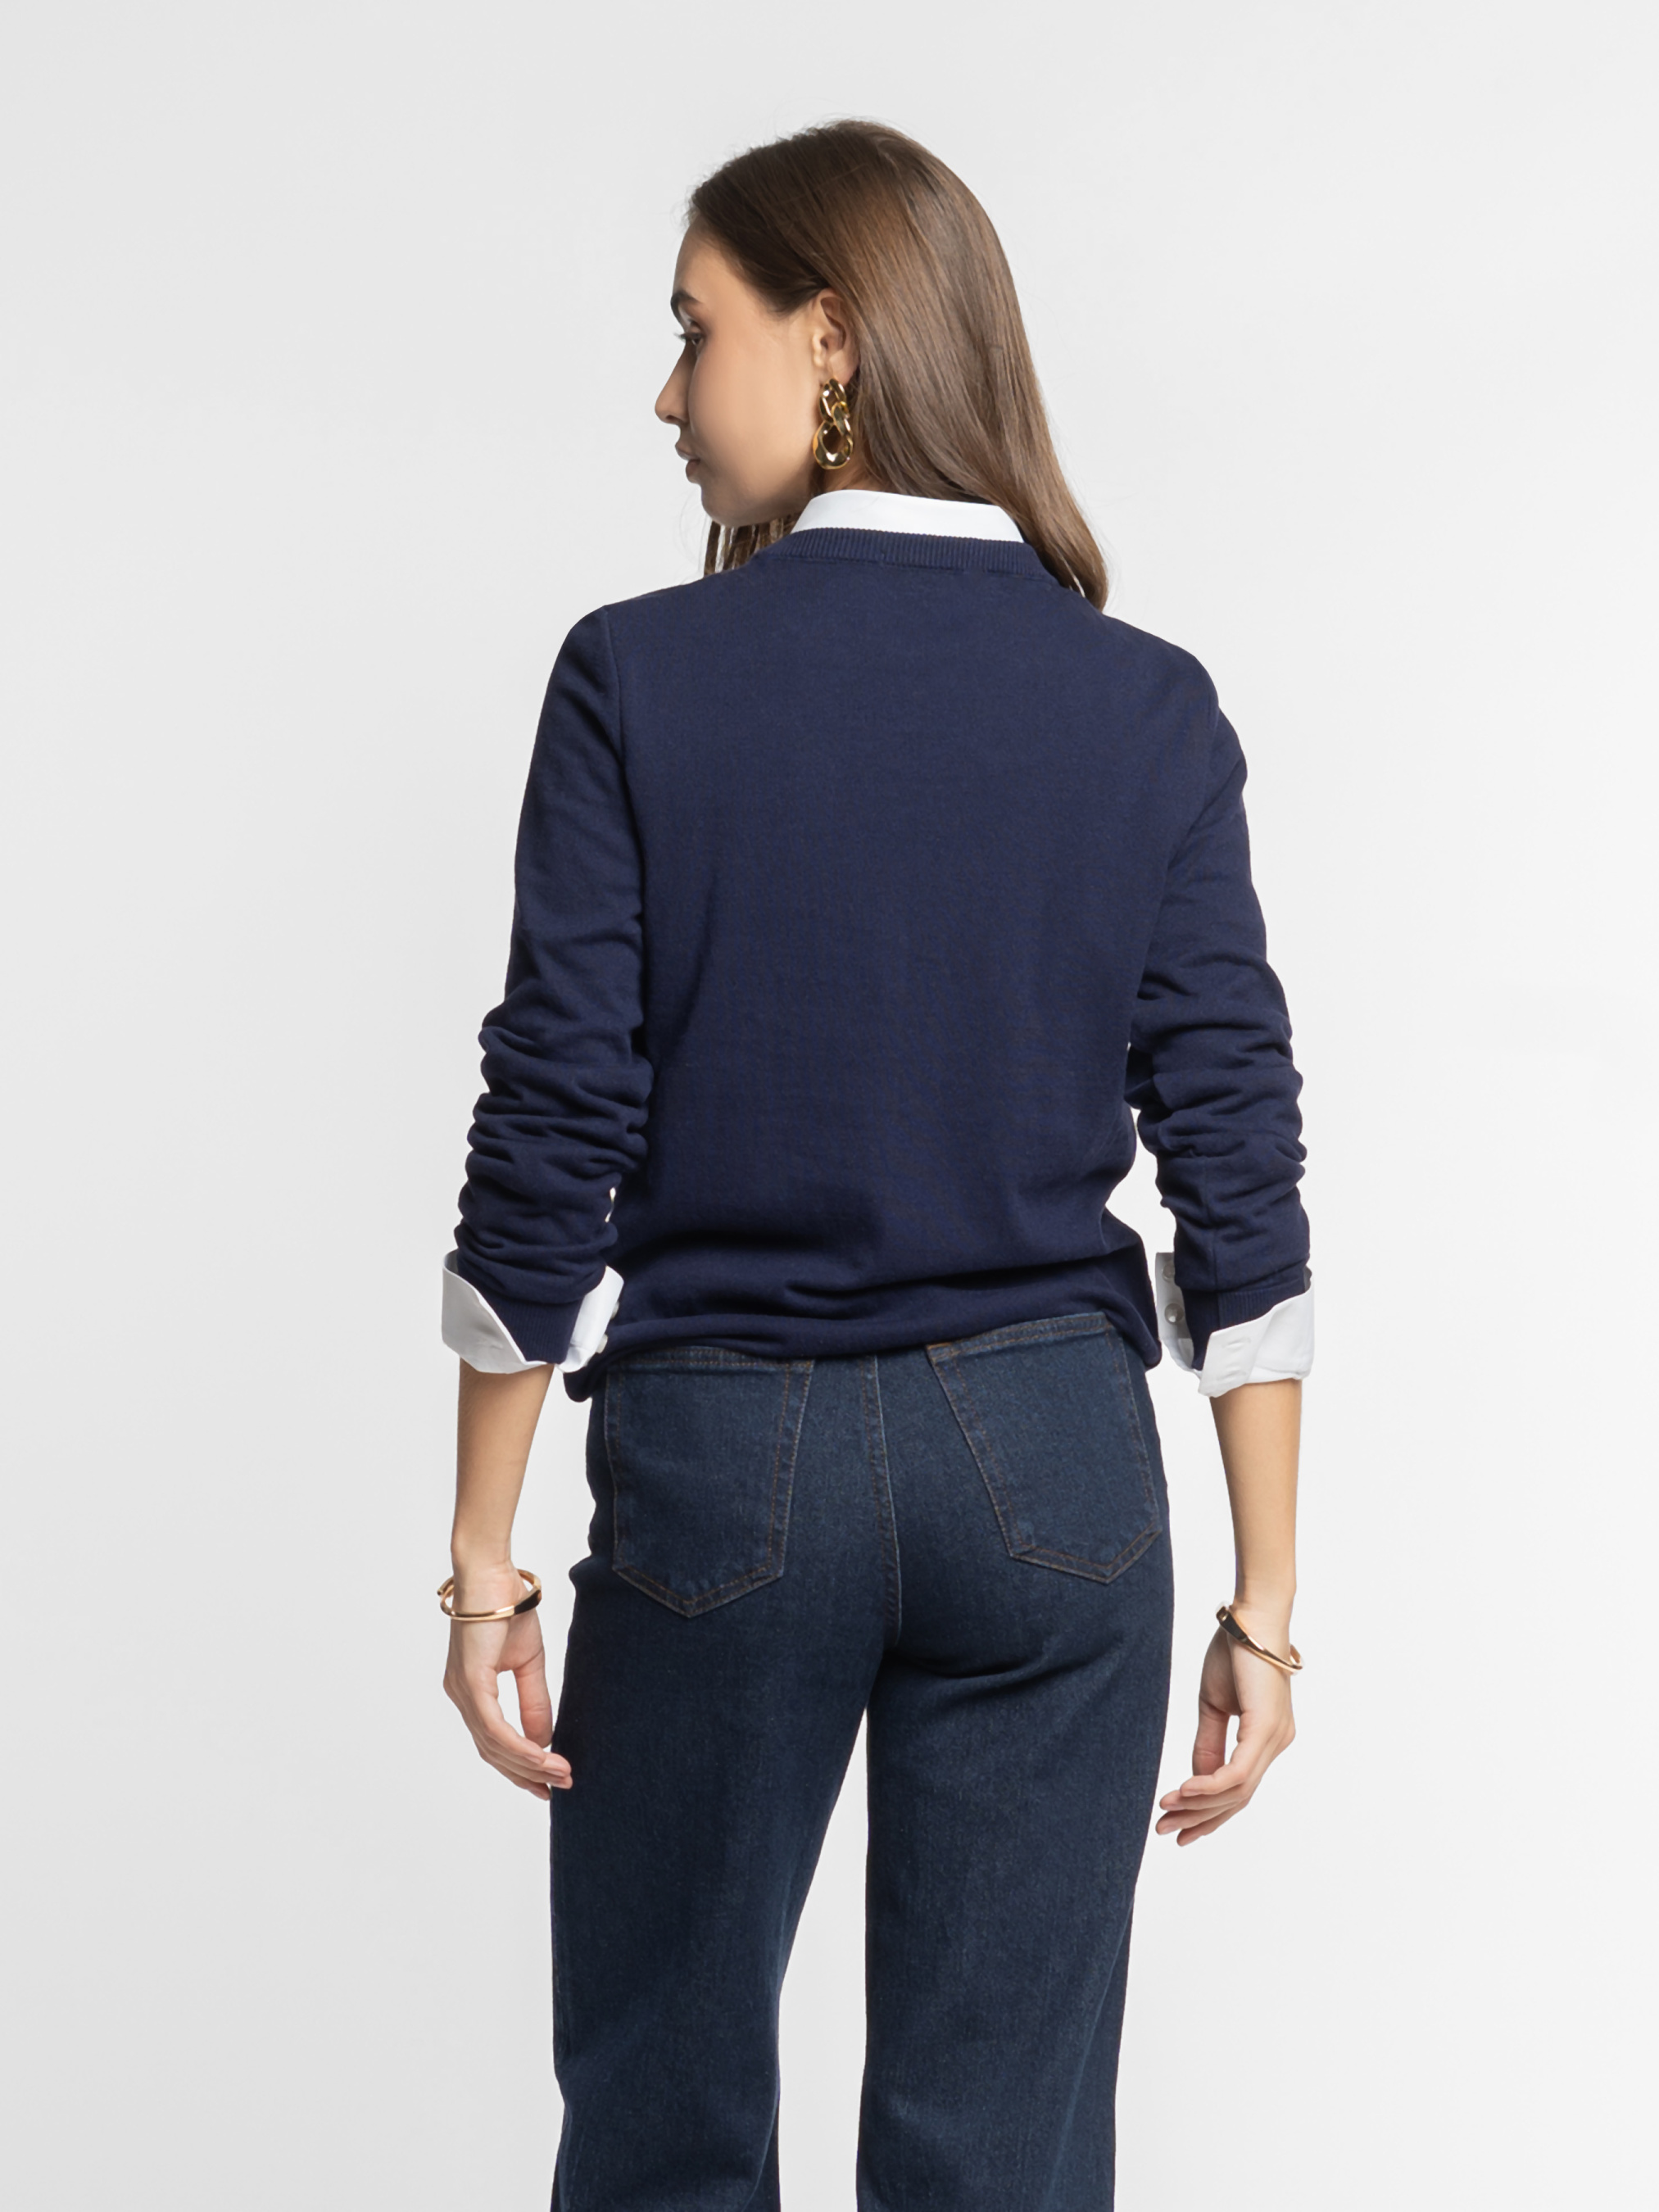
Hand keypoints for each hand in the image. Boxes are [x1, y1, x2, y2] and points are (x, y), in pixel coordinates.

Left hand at [442, 1561, 572, 1799]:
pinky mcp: (470, 1681)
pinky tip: (542, 1757)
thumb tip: (544, 1742)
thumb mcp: (529, 1661)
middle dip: (525, 1774)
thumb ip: (533, 1701)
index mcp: (472, 1689)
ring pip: (492, 1744)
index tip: (547, 1783)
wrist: (492, 1571)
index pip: (493, 1741)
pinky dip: (518, 1746)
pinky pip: (493, 1726)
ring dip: (528, 1764)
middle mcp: (461, 1695)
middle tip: (557, 1790)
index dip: (519, 1766)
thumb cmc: (507, 1605)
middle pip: (491, 1751)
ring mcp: (462, 1690)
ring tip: (560, 1775)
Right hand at [1155, 1602, 1295, 1844]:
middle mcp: (1276, 1743)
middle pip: (1239, 1797)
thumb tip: (1196, 1780)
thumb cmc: (1234, 1652)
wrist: (1251, 1617)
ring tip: (1167, 1811)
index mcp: (1266, 1737)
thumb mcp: (1214, 1704)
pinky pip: (1237, 1772)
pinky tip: (1184, 1790)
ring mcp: (1275, 1738)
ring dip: (1199, 1805)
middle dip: (1200, 1818)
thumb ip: (1208, 1743)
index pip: (1239, 1788)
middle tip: (1166, 1831)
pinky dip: (1210, 1785)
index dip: (1209, 1812)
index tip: (1179, 1826)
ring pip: (1238, 1790)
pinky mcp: (1266, 1729)